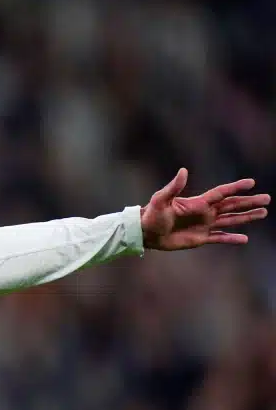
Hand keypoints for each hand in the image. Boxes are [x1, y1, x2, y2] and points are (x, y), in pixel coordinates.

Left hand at [141, 169, 267, 250]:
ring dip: (247, 217)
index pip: (222, 193)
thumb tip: (183, 171)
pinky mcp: (201, 238)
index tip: (251, 182)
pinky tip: (244, 239)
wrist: (146, 233)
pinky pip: (220, 238)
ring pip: (231, 220)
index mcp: (198, 202)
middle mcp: (205, 212)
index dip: (236, 187)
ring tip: (263, 213)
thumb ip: (173, 187)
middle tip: (267, 199)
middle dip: (249, 202)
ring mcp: (204, 225)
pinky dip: (232, 239)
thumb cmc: (151, 214)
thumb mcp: (160, 199)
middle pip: (232, 205)